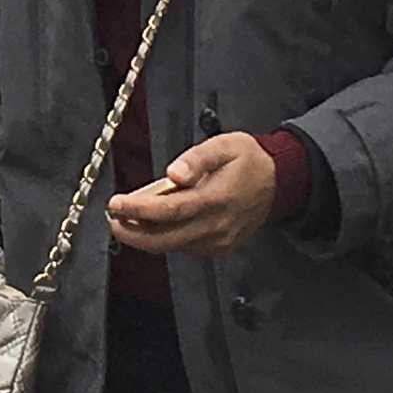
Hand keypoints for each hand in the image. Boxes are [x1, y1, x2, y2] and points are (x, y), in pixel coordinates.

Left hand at [107, 134, 276, 259]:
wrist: (279, 183)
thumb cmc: (250, 161)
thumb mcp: (225, 145)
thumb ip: (197, 158)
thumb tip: (174, 173)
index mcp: (217, 199)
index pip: (170, 211)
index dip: (139, 210)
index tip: (116, 204)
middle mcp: (217, 226)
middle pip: (166, 239)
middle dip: (133, 233)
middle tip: (113, 219)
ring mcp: (219, 241)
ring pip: (173, 246)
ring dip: (146, 237)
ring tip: (127, 220)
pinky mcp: (220, 248)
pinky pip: (185, 247)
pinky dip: (166, 238)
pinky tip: (154, 224)